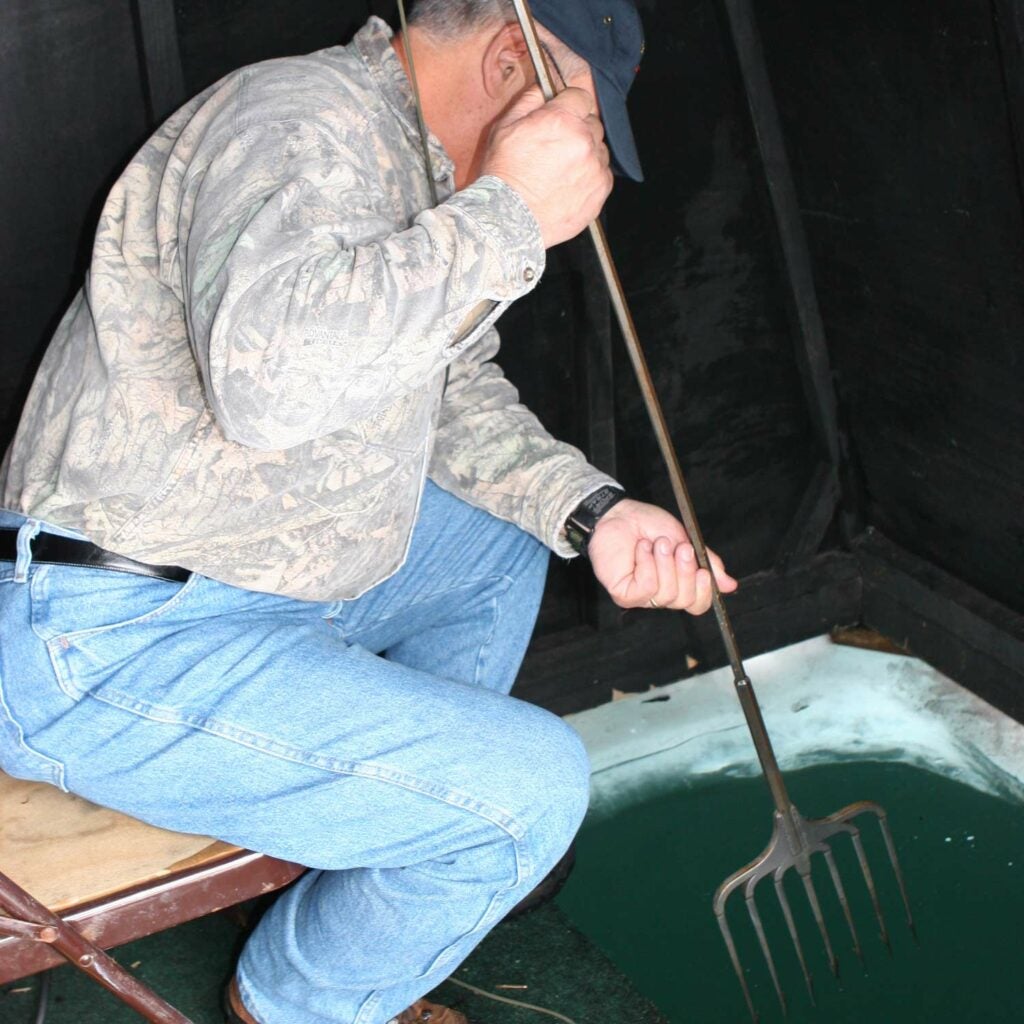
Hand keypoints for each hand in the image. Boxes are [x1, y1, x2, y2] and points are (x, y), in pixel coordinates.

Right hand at [480, 85, 612, 247]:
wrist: (508, 220)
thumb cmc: (503, 176)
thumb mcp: (505, 128)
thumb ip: (529, 101)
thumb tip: (544, 87)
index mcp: (562, 120)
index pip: (580, 97)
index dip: (569, 105)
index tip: (562, 115)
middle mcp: (584, 141)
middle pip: (592, 123)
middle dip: (578, 130)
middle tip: (557, 147)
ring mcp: (595, 168)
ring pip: (599, 150)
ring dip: (586, 155)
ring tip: (562, 171)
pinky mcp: (600, 192)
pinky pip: (603, 175)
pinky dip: (590, 177)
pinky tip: (569, 185)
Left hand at [587, 498, 737, 614]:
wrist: (621, 514)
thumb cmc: (648, 525)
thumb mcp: (685, 539)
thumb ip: (706, 563)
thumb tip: (730, 585)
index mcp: (677, 584)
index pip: (698, 604)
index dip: (705, 591)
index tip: (704, 571)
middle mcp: (661, 594)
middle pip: (685, 600)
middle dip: (684, 570)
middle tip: (679, 547)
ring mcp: (642, 596)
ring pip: (666, 593)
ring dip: (664, 563)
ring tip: (656, 543)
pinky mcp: (624, 594)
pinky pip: (646, 588)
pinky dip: (647, 565)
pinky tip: (642, 550)